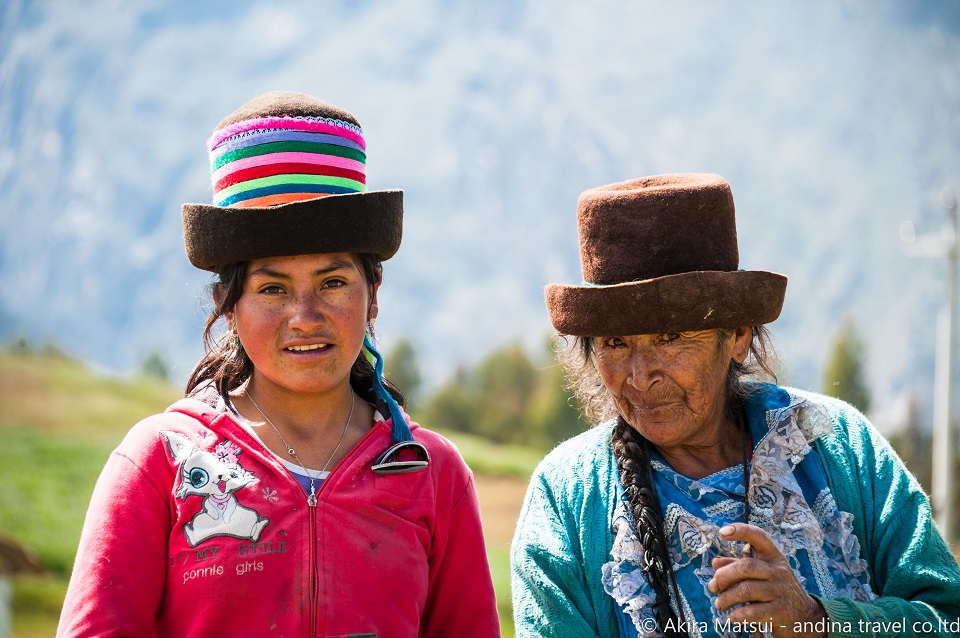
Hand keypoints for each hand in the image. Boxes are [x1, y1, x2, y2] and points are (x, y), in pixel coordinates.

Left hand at [708, 523, 825, 637]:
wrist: (805, 617)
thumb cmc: (776, 591)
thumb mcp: (761, 574)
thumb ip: (737, 566)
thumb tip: (716, 563)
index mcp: (773, 557)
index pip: (759, 537)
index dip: (741, 531)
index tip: (722, 532)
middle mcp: (778, 571)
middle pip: (745, 567)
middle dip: (723, 577)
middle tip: (713, 587)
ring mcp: (780, 591)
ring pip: (745, 590)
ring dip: (726, 598)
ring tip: (720, 604)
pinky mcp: (780, 612)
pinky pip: (752, 612)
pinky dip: (736, 615)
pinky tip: (731, 617)